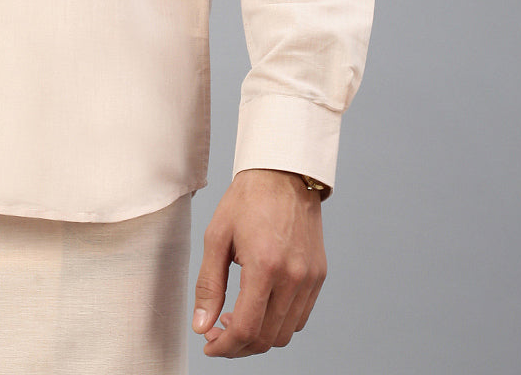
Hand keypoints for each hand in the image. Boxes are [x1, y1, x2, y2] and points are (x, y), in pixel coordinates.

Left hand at [192, 168, 325, 357]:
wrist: (283, 173)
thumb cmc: (247, 200)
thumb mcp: (217, 237)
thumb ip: (209, 285)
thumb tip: (202, 326)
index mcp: (264, 266)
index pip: (247, 329)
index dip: (225, 347)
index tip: (209, 344)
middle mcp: (293, 277)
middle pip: (267, 338)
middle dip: (239, 346)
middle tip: (218, 332)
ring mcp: (310, 278)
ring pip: (286, 333)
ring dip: (259, 336)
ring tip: (236, 317)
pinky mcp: (318, 276)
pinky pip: (300, 317)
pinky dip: (279, 322)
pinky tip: (259, 306)